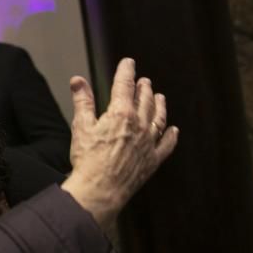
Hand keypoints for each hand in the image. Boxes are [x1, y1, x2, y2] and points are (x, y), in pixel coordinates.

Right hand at [61, 58, 177, 229]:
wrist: (100, 190)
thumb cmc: (88, 159)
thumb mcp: (81, 126)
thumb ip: (83, 101)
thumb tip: (78, 81)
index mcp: (121, 113)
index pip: (124, 85)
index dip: (126, 71)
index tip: (129, 62)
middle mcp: (139, 125)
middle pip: (144, 100)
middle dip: (144, 88)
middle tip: (144, 81)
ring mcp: (148, 143)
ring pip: (158, 118)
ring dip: (159, 106)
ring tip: (160, 97)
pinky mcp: (152, 160)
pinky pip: (166, 145)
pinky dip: (171, 136)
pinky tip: (174, 130)